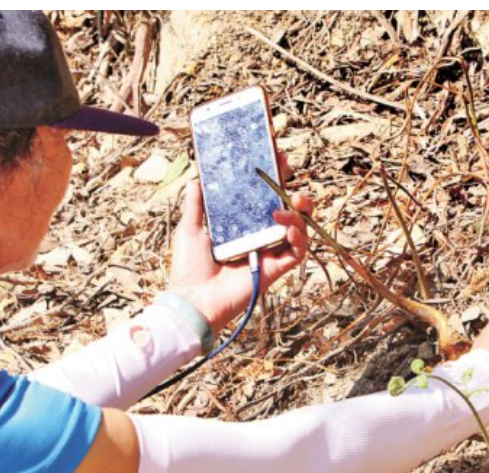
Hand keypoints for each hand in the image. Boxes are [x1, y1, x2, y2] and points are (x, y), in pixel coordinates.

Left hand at [168, 152, 312, 330]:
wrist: (193, 299)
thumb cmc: (189, 268)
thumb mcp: (189, 228)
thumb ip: (196, 203)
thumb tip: (196, 178)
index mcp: (242, 226)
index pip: (263, 197)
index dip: (273, 178)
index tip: (276, 156)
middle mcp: (259, 237)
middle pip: (287, 210)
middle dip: (294, 191)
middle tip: (289, 174)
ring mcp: (269, 252)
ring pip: (300, 229)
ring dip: (300, 213)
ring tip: (291, 204)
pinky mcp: (276, 269)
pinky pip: (298, 252)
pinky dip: (299, 238)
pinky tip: (288, 228)